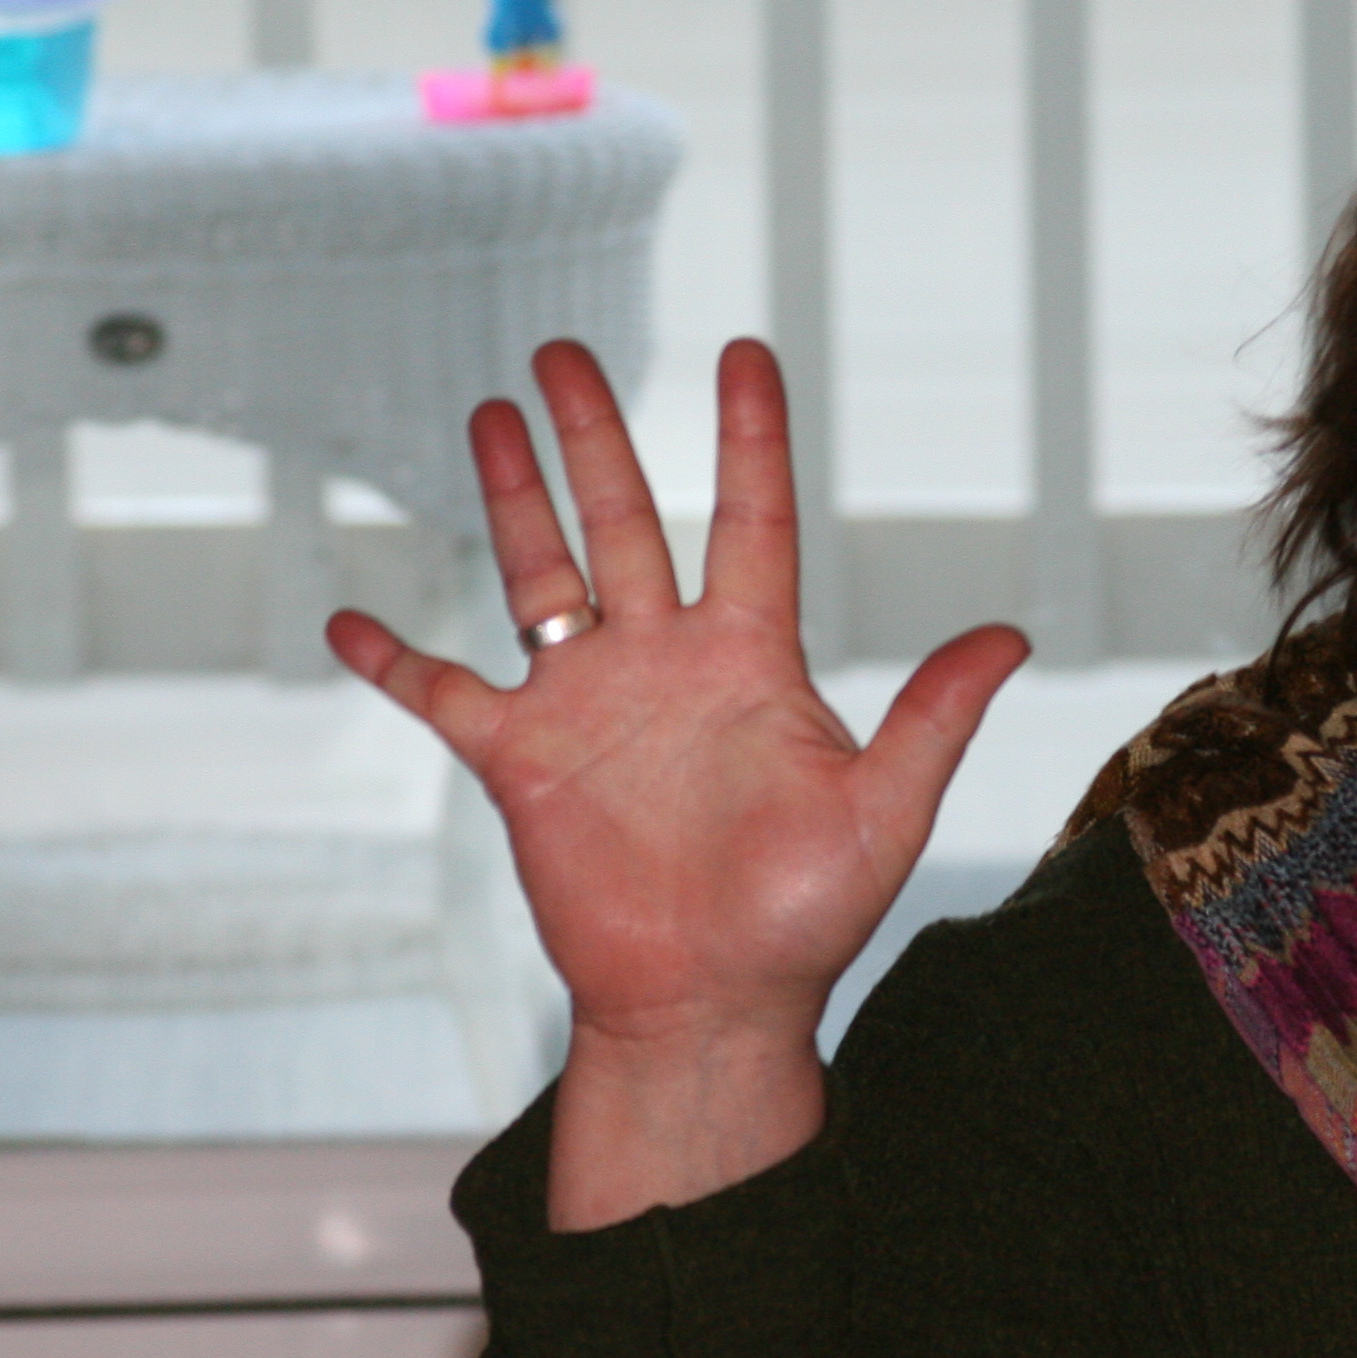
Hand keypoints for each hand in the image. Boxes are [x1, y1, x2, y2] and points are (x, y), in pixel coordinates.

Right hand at [330, 339, 1027, 1228]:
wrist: (710, 1007)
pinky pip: (443, 697)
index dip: (748, 436)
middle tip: (564, 351)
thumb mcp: (883, 812)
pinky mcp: (523, 763)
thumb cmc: (805, 922)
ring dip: (516, 500)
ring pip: (542, 577)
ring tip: (492, 413)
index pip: (753, 519)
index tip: (744, 350)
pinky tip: (346, 619)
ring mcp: (587, 707)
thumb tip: (1010, 636)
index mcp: (750, 660)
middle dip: (596, 437)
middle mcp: (664, 663)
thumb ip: (933, 718)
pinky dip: (393, 661)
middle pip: (627, 520)